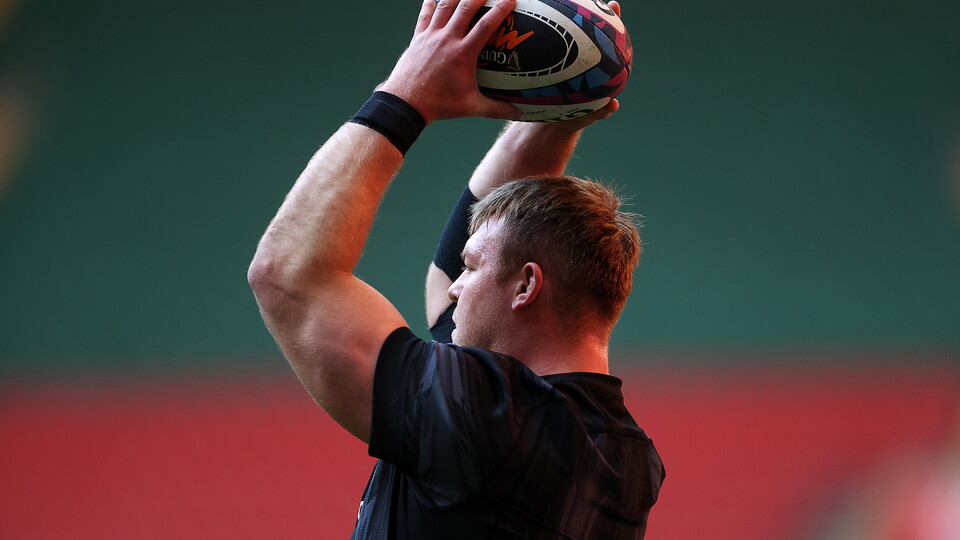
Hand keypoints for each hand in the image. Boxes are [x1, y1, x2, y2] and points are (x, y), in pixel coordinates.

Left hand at [378, 0, 521, 123]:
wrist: (407, 102)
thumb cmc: (439, 105)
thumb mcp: (471, 107)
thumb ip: (496, 109)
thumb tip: (516, 114)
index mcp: (463, 53)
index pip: (486, 25)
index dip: (500, 9)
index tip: (510, 0)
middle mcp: (447, 39)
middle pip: (465, 8)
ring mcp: (431, 36)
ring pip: (445, 6)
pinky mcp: (418, 38)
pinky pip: (425, 15)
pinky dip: (430, 5)